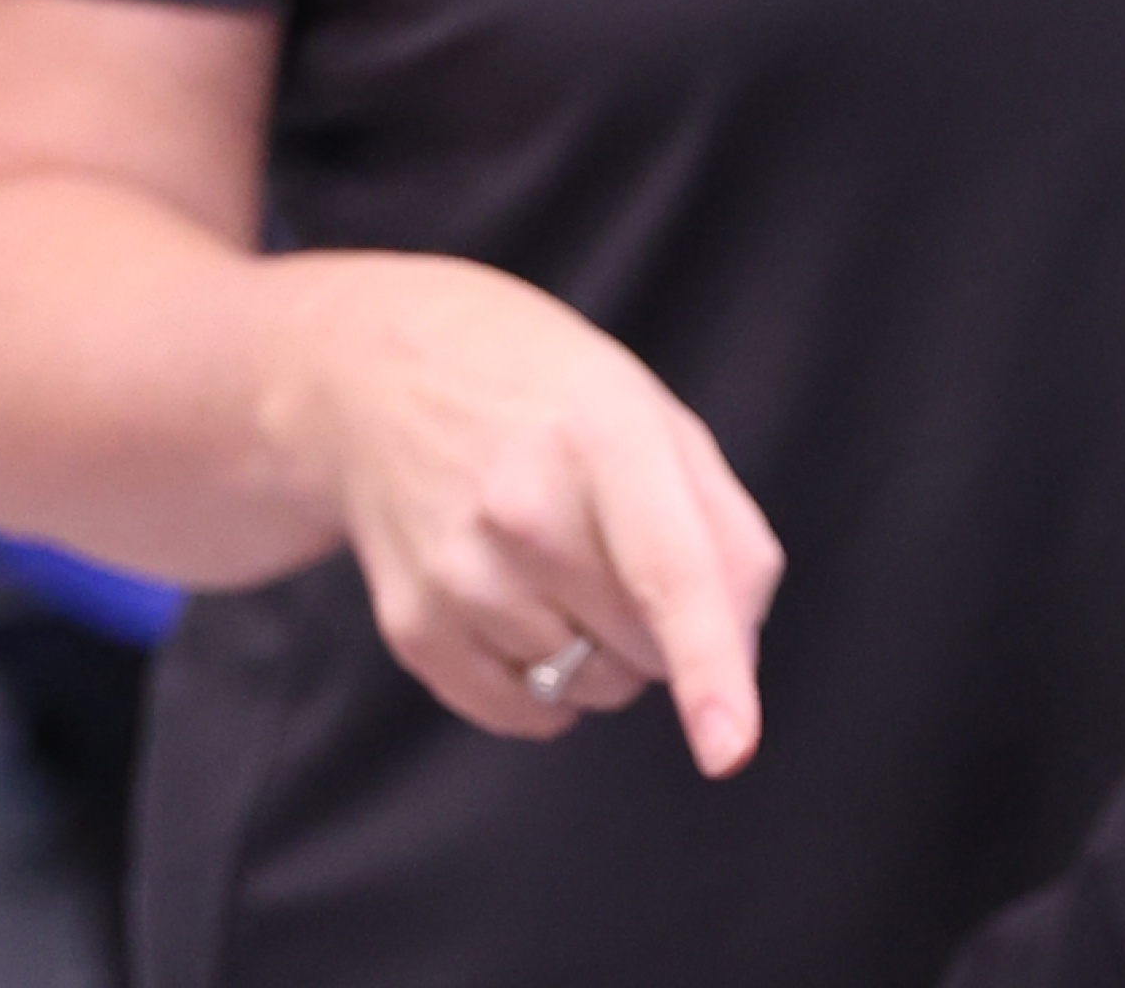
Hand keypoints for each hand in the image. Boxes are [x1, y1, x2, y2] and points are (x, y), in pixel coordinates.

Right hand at [270, 252, 784, 773]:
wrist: (385, 376)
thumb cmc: (548, 402)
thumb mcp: (657, 420)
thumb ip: (728, 534)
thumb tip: (739, 656)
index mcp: (606, 439)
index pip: (669, 575)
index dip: (710, 670)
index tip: (730, 749)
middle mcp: (524, 511)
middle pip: (644, 650)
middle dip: (660, 626)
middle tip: (617, 546)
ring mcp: (459, 573)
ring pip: (588, 690)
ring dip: (601, 657)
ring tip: (558, 565)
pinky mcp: (413, 627)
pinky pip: (521, 713)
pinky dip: (544, 688)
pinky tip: (520, 606)